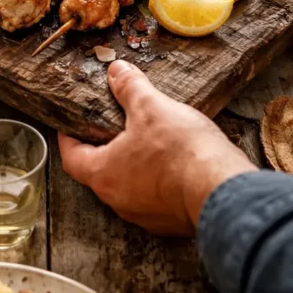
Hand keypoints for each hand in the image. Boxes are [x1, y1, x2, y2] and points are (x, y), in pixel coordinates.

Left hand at [59, 61, 255, 233]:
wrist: (223, 192)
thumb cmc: (181, 152)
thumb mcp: (150, 108)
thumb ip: (129, 87)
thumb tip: (116, 71)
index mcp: (103, 174)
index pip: (71, 158)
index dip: (69, 139)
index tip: (71, 126)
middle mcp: (118, 201)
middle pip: (99, 173)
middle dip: (104, 149)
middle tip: (111, 127)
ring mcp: (145, 216)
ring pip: (128, 187)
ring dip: (133, 166)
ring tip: (146, 141)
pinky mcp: (170, 222)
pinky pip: (155, 199)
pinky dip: (157, 181)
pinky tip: (174, 163)